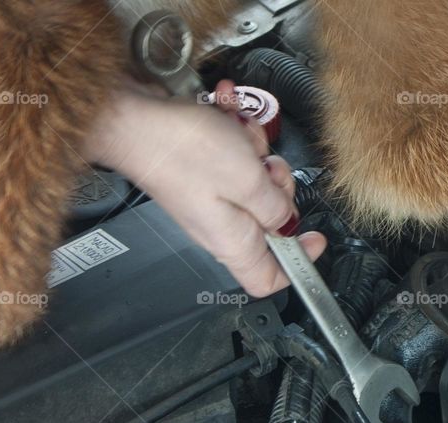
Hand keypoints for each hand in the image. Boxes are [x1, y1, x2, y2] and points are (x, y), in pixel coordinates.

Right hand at [83, 81, 325, 297]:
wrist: (133, 118)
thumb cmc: (182, 150)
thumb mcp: (248, 180)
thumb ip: (276, 206)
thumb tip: (288, 220)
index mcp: (233, 242)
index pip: (269, 280)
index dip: (298, 263)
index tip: (315, 238)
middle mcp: (220, 225)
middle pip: (270, 220)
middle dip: (279, 187)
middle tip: (269, 167)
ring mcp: (210, 197)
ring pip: (256, 182)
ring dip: (257, 151)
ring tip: (242, 135)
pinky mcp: (202, 171)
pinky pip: (235, 157)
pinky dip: (236, 134)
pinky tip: (228, 116)